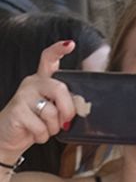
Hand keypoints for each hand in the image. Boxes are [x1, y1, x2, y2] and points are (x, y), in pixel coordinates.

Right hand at [0, 39, 81, 162]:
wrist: (9, 137)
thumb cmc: (33, 124)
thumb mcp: (51, 112)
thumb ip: (63, 104)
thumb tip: (80, 107)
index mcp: (41, 81)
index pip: (48, 59)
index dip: (59, 50)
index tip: (70, 44)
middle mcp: (32, 83)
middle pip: (59, 89)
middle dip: (67, 110)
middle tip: (64, 122)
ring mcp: (23, 95)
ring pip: (51, 112)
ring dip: (53, 128)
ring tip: (44, 128)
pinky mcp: (17, 110)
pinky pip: (41, 127)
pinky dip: (42, 136)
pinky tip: (34, 133)